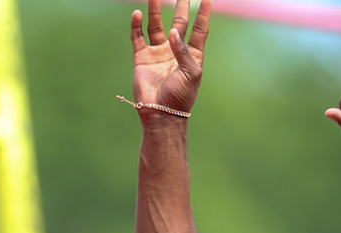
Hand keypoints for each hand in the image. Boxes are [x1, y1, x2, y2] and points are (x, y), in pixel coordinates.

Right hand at [130, 0, 210, 116]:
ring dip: (156, 11)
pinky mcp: (142, 58)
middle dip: (181, 6)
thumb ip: (184, 51)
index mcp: (192, 55)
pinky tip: (137, 14)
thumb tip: (173, 32)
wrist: (160, 114)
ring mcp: (158, 53)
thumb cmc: (180, 97)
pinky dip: (137, 25)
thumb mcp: (191, 74)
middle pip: (179, 22)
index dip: (204, 14)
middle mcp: (175, 51)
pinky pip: (138, 37)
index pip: (199, 30)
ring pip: (156, 26)